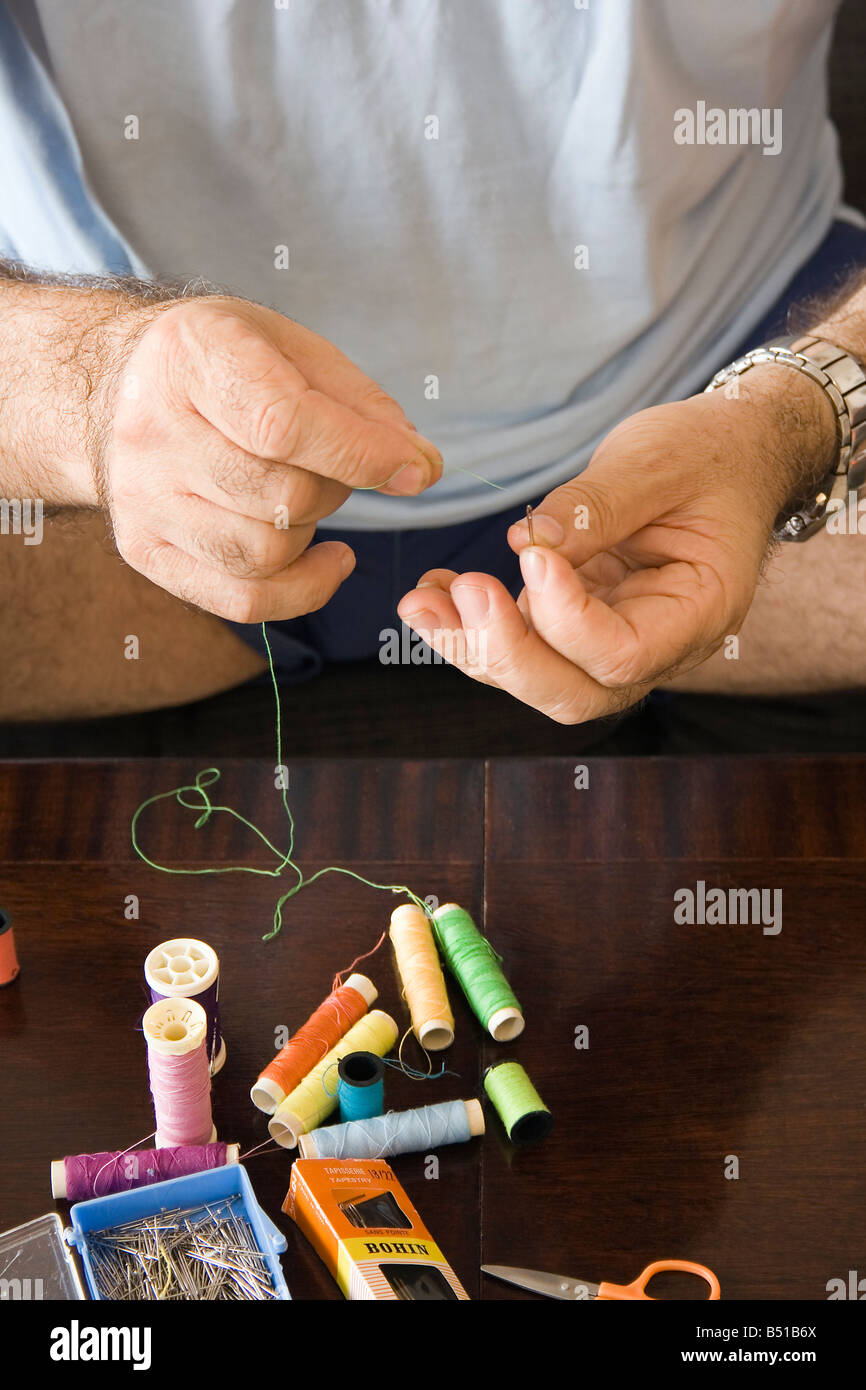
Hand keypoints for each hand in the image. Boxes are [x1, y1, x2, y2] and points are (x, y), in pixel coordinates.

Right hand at [97, 297, 440, 620]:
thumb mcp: (291, 347)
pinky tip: (322, 557)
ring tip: (304, 497)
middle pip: (282, 497)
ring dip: (310, 533)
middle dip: (335, 488)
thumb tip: (419, 467)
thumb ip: (361, 404)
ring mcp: (142, 500)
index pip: (283, 424)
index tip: (414, 468)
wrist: (117, 386)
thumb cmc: (223, 364)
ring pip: (264, 554)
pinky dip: (302, 590)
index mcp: (192, 358)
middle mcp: (152, 433)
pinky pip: (242, 602)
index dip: (361, 455)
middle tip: (332, 464)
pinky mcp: (144, 551)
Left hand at [398, 375, 834, 721]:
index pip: (623, 653)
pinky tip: (433, 592)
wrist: (723, 458)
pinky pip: (521, 644)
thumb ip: (601, 504)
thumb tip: (528, 543)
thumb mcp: (662, 462)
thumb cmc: (707, 456)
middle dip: (508, 653)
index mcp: (698, 613)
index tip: (531, 556)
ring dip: (472, 645)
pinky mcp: (575, 625)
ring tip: (420, 602)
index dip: (567, 618)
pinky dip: (471, 626)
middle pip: (574, 693)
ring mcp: (612, 642)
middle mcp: (657, 647)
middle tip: (466, 591)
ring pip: (537, 678)